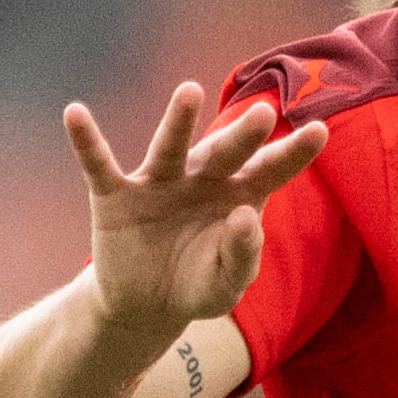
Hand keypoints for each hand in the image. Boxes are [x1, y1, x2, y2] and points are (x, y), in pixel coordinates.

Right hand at [75, 83, 324, 335]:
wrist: (145, 306)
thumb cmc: (197, 285)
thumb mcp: (227, 283)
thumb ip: (243, 255)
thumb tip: (247, 216)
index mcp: (238, 197)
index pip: (271, 170)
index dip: (294, 153)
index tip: (322, 130)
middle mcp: (201, 180)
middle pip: (225, 153)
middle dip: (243, 135)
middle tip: (265, 115)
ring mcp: (158, 183)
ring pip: (170, 147)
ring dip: (179, 120)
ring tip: (190, 90)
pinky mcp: (116, 196)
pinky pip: (99, 164)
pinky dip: (87, 141)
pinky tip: (75, 113)